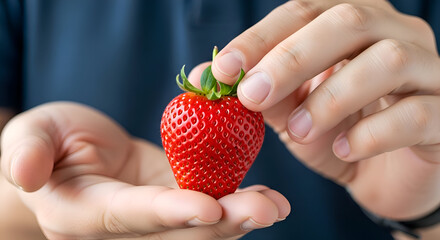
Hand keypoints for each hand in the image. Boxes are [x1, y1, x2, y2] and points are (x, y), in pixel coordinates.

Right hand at [0, 102, 289, 239]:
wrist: (74, 153)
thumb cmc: (48, 141)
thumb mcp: (31, 135)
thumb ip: (27, 151)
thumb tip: (24, 174)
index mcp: (85, 214)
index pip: (130, 217)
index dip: (168, 214)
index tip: (208, 207)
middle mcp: (125, 228)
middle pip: (176, 233)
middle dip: (222, 223)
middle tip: (265, 208)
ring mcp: (153, 220)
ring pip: (199, 229)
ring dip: (239, 217)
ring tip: (275, 204)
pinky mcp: (174, 204)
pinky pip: (208, 209)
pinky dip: (237, 203)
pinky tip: (267, 197)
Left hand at [210, 0, 439, 220]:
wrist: (385, 172)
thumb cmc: (336, 131)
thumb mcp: (292, 110)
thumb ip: (260, 90)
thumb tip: (206, 75)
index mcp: (353, 23)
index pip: (304, 10)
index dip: (260, 38)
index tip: (222, 70)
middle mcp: (396, 33)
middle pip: (348, 20)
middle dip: (293, 58)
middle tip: (253, 96)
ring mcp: (429, 69)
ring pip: (388, 60)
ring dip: (332, 97)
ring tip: (300, 132)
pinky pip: (417, 114)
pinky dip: (373, 133)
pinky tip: (344, 149)